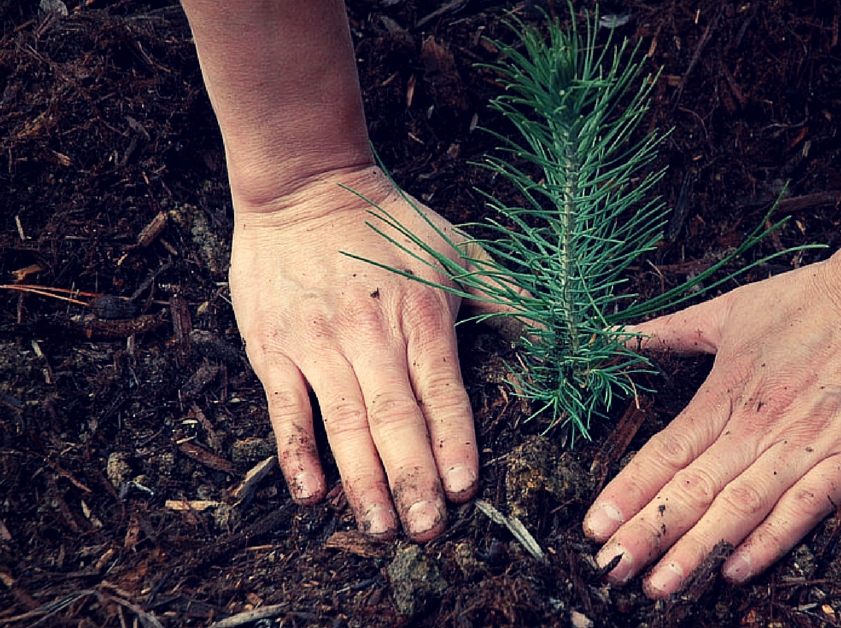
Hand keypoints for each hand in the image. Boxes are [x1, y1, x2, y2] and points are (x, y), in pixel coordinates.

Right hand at [229, 165, 484, 540]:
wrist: (304, 185)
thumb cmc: (390, 222)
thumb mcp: (459, 251)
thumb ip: (509, 298)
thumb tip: (566, 334)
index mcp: (421, 315)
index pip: (442, 392)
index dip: (453, 442)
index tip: (464, 490)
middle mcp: (370, 334)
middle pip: (395, 418)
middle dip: (413, 480)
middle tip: (427, 532)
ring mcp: (318, 343)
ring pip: (344, 424)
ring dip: (363, 480)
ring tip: (381, 528)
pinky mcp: (274, 347)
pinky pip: (285, 408)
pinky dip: (296, 453)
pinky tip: (312, 494)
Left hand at [583, 244, 840, 597]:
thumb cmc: (816, 297)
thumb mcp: (733, 307)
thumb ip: (672, 331)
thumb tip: (616, 336)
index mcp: (726, 391)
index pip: (666, 452)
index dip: (628, 493)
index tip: (594, 527)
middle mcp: (759, 426)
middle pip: (693, 490)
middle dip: (648, 534)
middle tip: (612, 570)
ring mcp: (806, 446)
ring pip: (739, 508)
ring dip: (696, 551)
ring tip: (660, 586)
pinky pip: (803, 511)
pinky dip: (768, 543)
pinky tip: (735, 570)